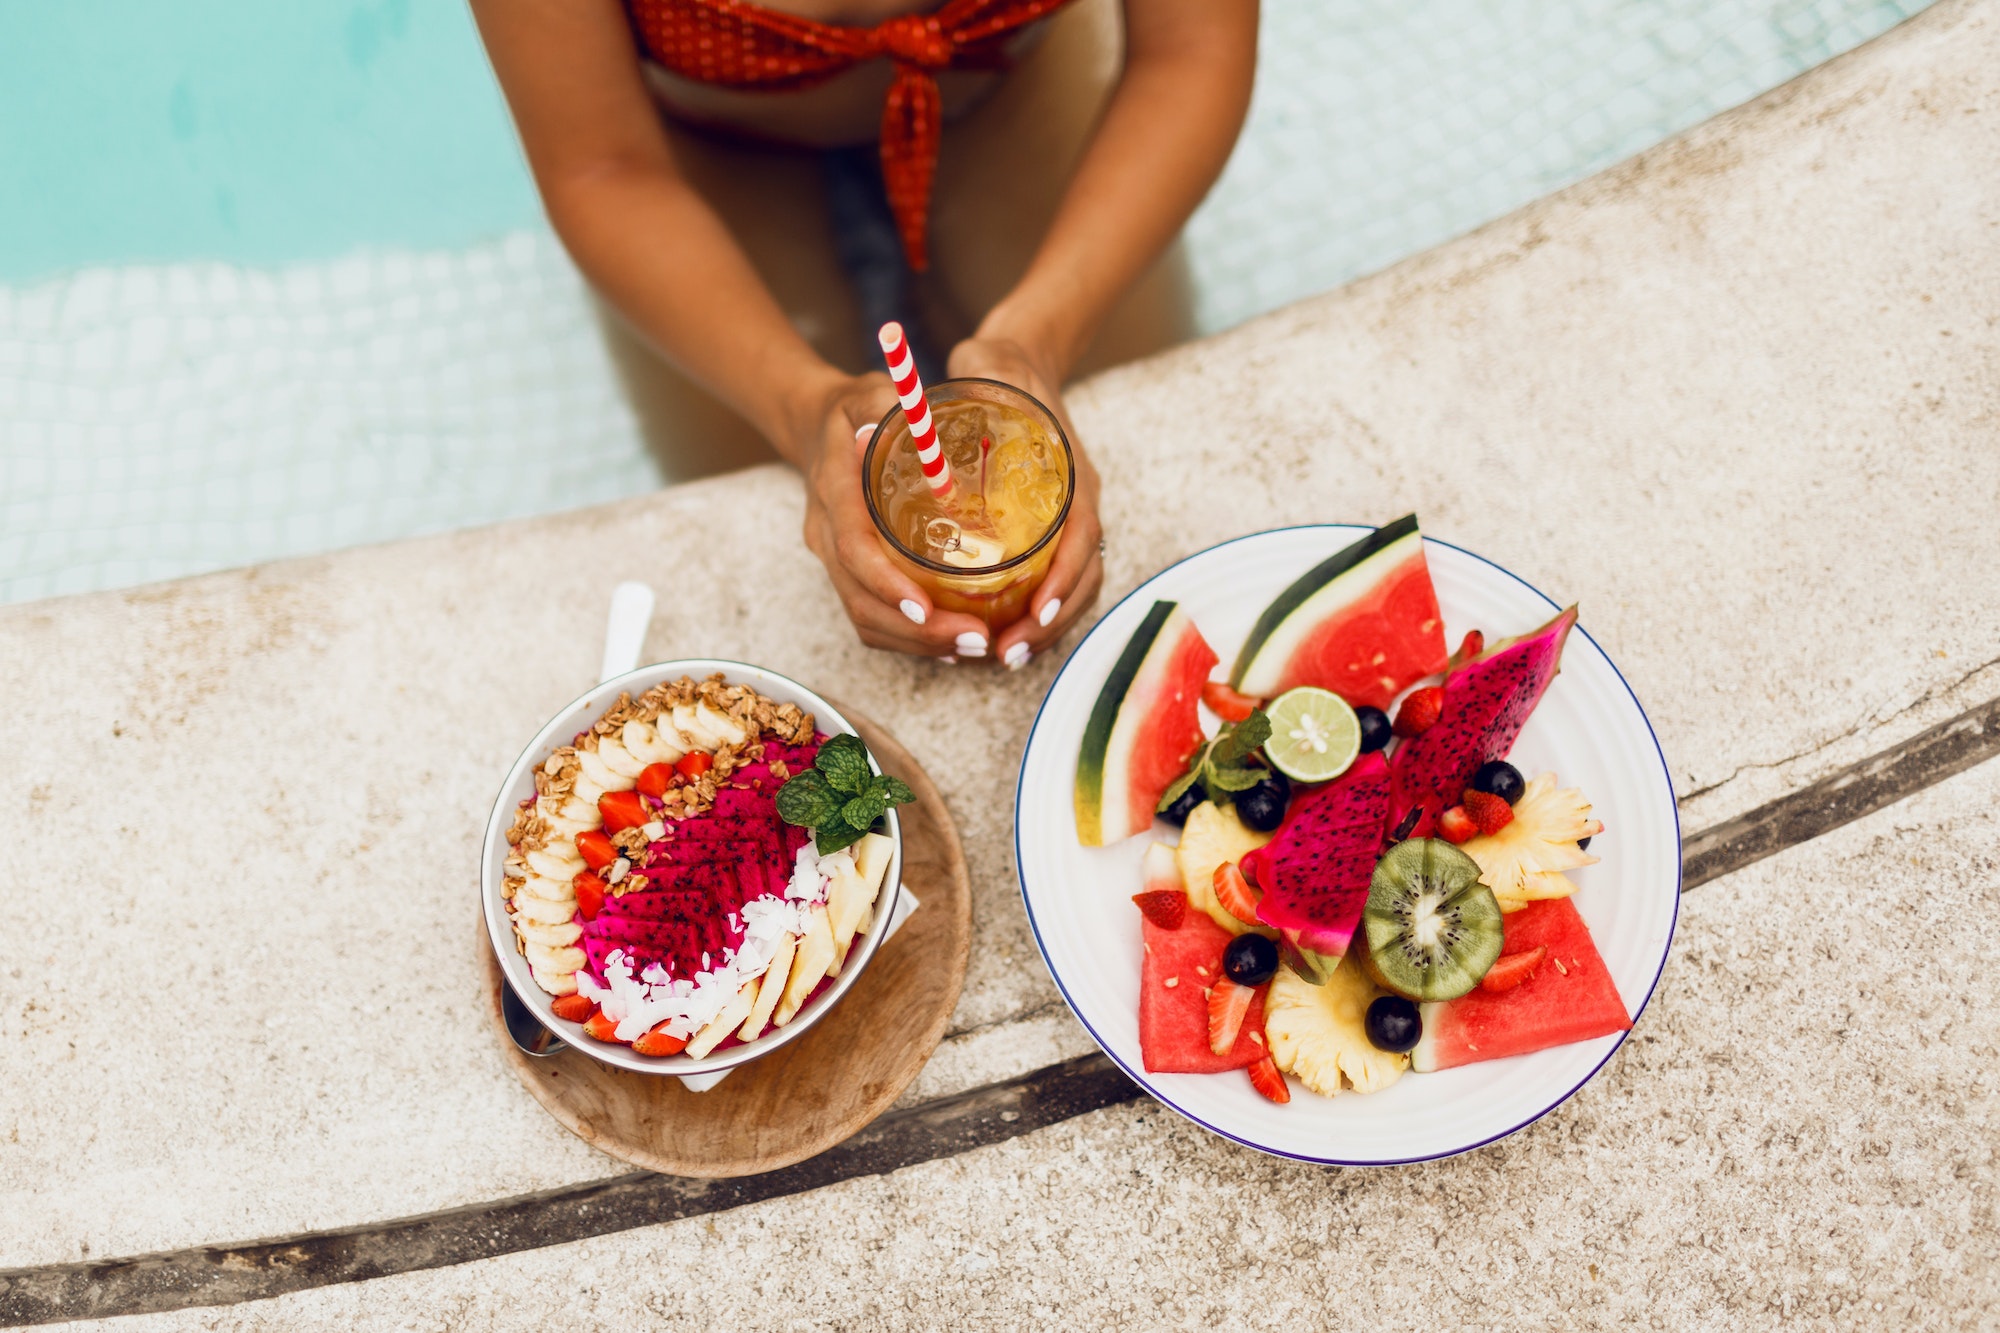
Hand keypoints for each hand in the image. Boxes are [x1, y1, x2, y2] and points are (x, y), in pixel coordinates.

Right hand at [795, 373, 999, 658]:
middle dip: (917, 631)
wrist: (813, 427)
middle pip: (861, 602)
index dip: (887, 585)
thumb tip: (915, 420)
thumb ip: (885, 405)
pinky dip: (910, 637)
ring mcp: (834, 560)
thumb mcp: (867, 395)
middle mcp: (826, 536)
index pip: (853, 551)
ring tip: (974, 646)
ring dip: (917, 643)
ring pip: (865, 619)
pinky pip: (872, 616)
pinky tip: (952, 643)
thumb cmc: (850, 411)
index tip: (927, 608)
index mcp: (832, 495)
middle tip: (975, 639)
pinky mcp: (849, 572)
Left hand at [945, 335, 1104, 669]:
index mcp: (1071, 473)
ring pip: (1072, 589)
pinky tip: (1003, 636)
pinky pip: (1054, 583)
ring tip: (1003, 657)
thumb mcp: (986, 368)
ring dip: (1042, 630)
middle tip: (1006, 654)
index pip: (1082, 537)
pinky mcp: (1050, 530)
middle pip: (1082, 578)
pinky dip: (1035, 615)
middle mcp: (1077, 503)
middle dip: (1049, 624)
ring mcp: (1068, 519)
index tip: (1032, 612)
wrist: (1022, 362)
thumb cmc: (1000, 370)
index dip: (1062, 580)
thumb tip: (905, 412)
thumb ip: (964, 383)